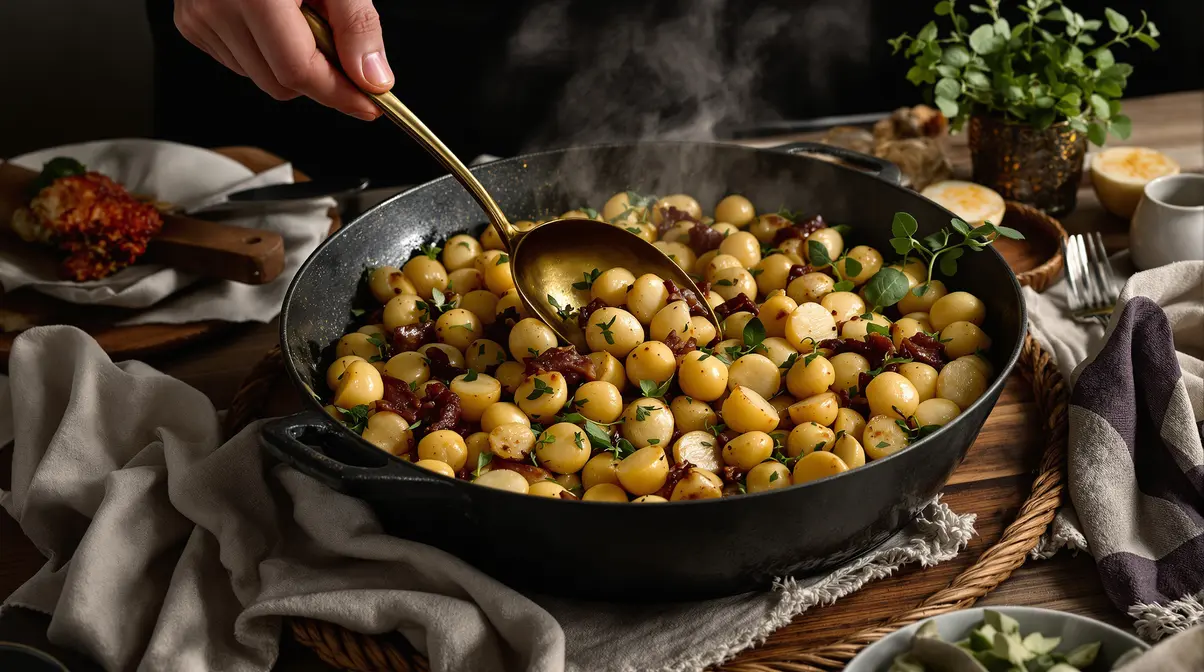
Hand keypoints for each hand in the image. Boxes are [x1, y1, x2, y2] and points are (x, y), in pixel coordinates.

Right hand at [174, 0, 392, 119]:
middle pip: (281, 85)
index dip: (341, 95)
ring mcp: (199, 18)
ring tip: (299, 15)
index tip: (371, 105)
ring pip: (260, 77)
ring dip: (290, 62)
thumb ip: (357, 26)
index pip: (300, 71)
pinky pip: (239, 61)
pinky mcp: (191, 23)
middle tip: (337, 44)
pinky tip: (272, 18)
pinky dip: (264, 51)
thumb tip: (372, 79)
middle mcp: (218, 8)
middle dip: (319, 77)